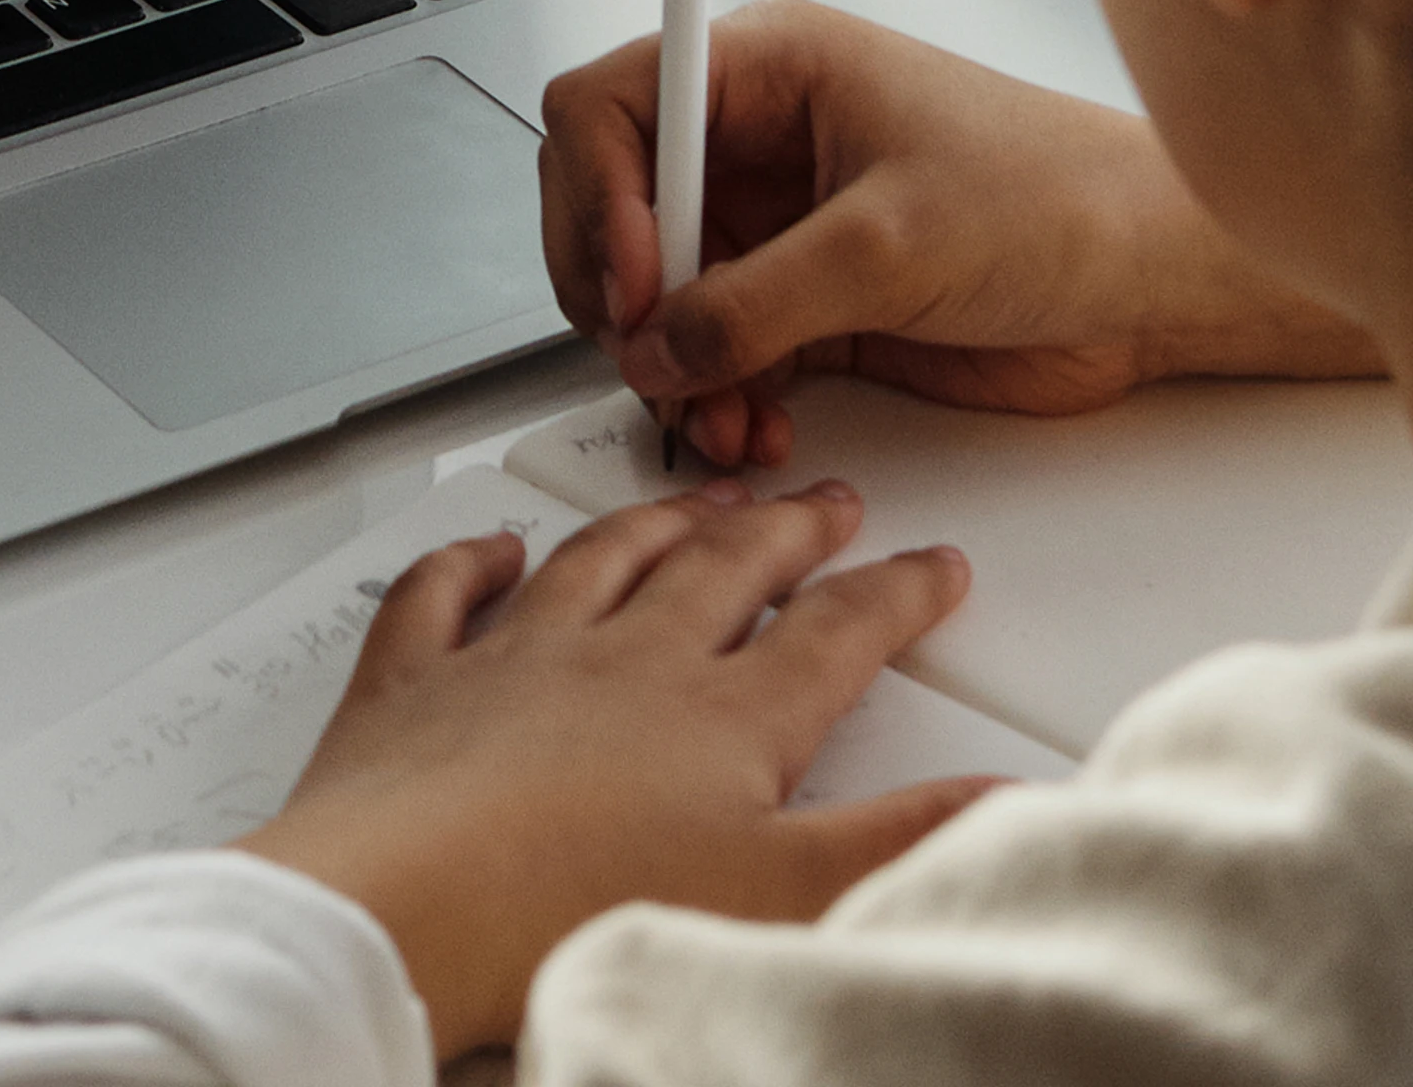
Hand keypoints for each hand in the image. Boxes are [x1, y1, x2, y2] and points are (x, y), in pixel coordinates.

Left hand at [239, 486, 989, 1060]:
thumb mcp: (782, 898)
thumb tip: (1004, 802)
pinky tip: (491, 545)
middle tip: (830, 501)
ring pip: (601, 560)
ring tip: (699, 500)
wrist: (408, 913)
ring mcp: (513, 660)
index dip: (897, 597)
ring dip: (659, 522)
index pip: (835, 636)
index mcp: (721, 717)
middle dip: (788, 531)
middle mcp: (622, 662)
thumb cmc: (578, 913)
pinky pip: (443, 596)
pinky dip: (470, 560)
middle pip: (725, 571)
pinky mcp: (415, 685)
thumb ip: (900, 843)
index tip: (935, 567)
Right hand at [540, 0, 1382, 471]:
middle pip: (615, 205)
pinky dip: (717, 395)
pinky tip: (753, 421)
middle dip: (624, 296)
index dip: (598, 197)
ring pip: (660, 294)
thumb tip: (660, 348)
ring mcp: (780, 223)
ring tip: (717, 413)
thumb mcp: (892, 245)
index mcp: (770, 66)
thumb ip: (757, 302)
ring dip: (671, 365)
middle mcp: (760, 138)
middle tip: (656, 358)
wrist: (1157, 280)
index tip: (635, 284)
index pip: (612, 107)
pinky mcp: (808, 300)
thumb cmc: (1064, 200)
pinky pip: (716, 350)